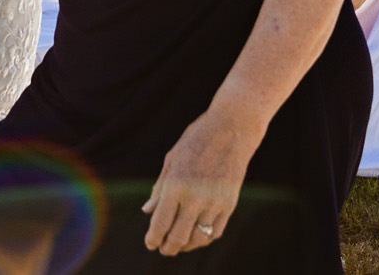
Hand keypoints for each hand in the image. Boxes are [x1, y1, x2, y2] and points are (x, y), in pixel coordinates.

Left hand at [142, 105, 258, 254]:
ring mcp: (214, 202)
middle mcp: (195, 197)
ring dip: (187, 246)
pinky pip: (216, 231)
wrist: (232, 129)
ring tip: (179, 245)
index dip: (153, 238)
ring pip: (199, 238)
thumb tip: (147, 211)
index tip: (150, 244)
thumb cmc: (196, 141)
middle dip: (168, 247)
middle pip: (179, 236)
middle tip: (163, 250)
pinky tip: (197, 236)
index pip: (161, 222)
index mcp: (176, 184)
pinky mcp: (229, 204)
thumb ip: (159, 188)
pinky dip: (205, 238)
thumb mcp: (171, 159)